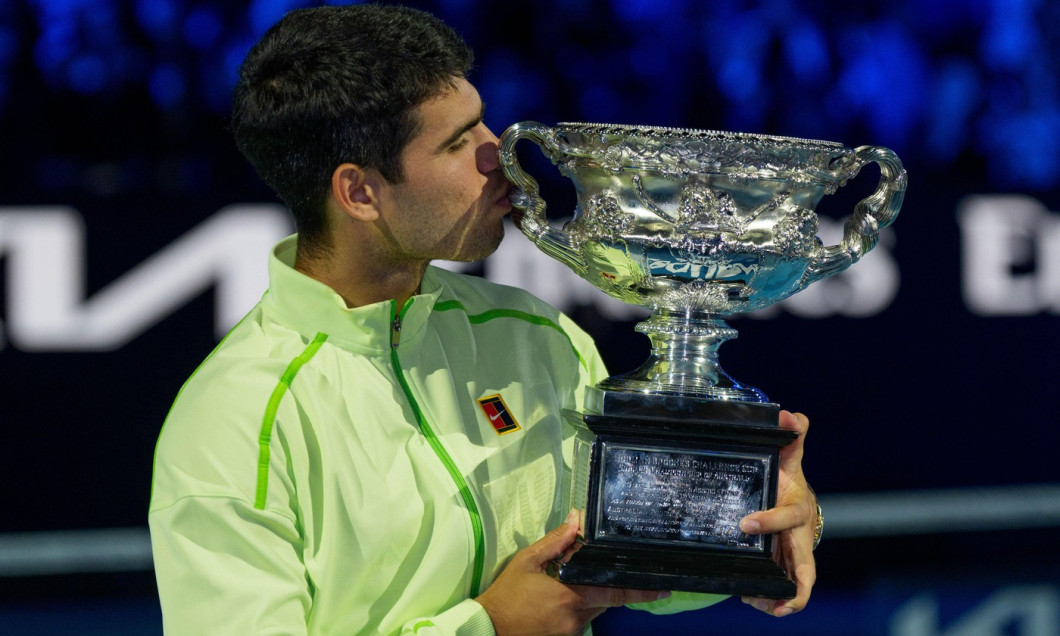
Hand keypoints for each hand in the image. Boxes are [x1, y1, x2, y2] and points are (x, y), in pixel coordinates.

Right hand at [475, 509, 669, 634]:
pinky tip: (556, 599)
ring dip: (587, 594)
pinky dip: (576, 606)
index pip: (614, 591)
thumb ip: (556, 542)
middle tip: (589, 570)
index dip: (641, 591)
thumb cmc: (507, 594)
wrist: (488, 629)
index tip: (663, 588)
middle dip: (604, 583)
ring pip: (593, 609)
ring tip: (560, 584)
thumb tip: (577, 520)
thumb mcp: (527, 561)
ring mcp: (572, 632)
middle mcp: (577, 618)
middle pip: (605, 598)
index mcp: (571, 596)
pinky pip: (580, 619)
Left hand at [739, 410, 817, 616]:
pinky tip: (752, 599)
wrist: (797, 499)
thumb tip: (788, 414)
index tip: (745, 523)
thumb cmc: (789, 479)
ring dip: (777, 598)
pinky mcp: (784, 565)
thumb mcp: (790, 457)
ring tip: (755, 602)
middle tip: (772, 601)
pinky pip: (782, 586)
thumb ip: (791, 436)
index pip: (789, 517)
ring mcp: (793, 554)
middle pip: (805, 567)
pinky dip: (769, 598)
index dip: (771, 521)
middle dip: (794, 587)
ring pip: (793, 584)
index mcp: (799, 509)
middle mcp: (799, 536)